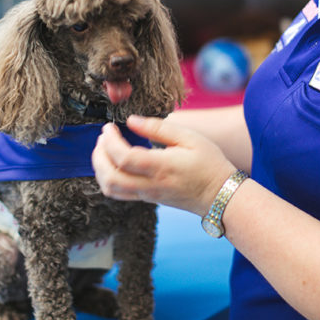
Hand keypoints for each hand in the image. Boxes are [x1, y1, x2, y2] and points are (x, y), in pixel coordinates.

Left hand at [91, 115, 236, 215]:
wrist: (220, 196)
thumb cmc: (209, 163)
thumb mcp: (189, 138)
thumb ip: (158, 128)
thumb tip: (131, 120)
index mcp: (161, 167)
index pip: (123, 158)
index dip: (109, 141)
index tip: (109, 127)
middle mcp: (150, 185)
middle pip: (110, 177)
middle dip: (98, 155)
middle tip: (103, 137)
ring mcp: (147, 195)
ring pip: (110, 189)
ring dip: (100, 168)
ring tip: (104, 149)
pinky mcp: (147, 199)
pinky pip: (118, 193)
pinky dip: (107, 178)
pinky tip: (113, 162)